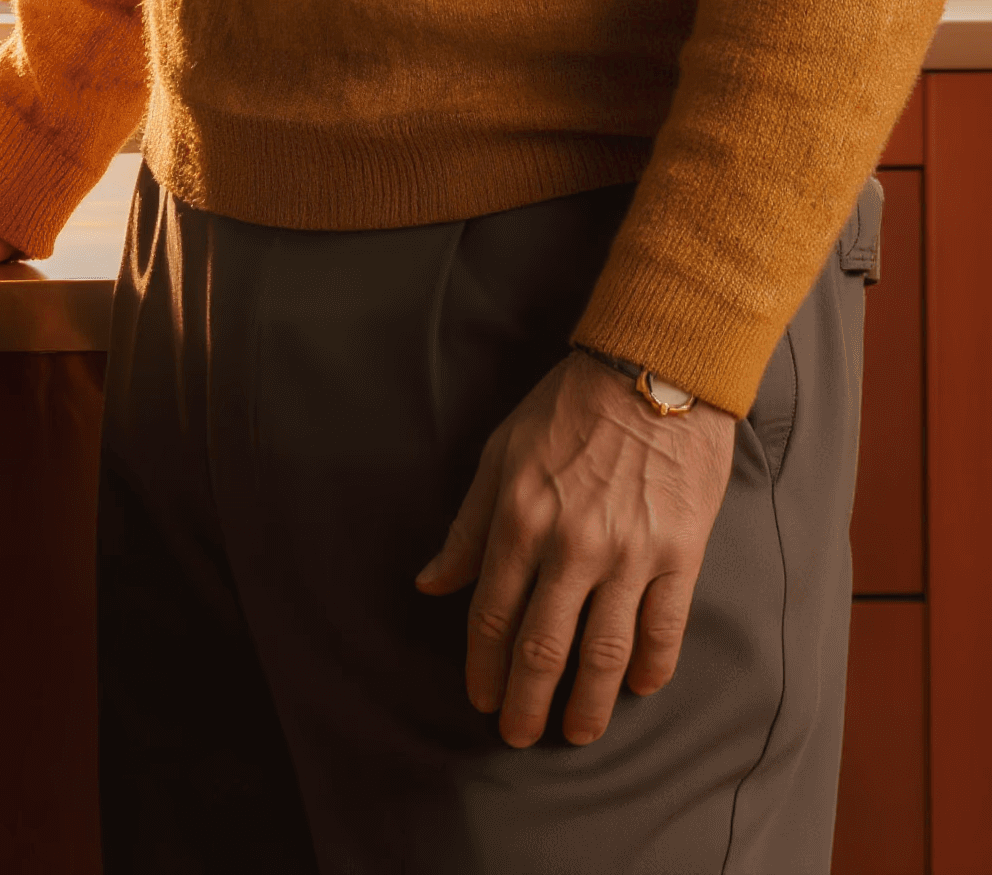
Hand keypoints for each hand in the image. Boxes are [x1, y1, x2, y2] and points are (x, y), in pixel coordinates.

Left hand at [416, 352, 738, 745]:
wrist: (651, 373)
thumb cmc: (566, 411)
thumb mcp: (499, 456)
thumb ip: (468, 527)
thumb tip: (431, 584)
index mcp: (520, 520)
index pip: (493, 613)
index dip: (484, 665)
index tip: (480, 699)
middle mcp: (572, 545)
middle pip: (545, 644)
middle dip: (527, 698)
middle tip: (519, 737)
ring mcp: (630, 553)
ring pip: (607, 649)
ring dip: (591, 700)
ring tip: (577, 733)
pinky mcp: (681, 552)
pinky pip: (665, 625)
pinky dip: (653, 665)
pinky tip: (642, 690)